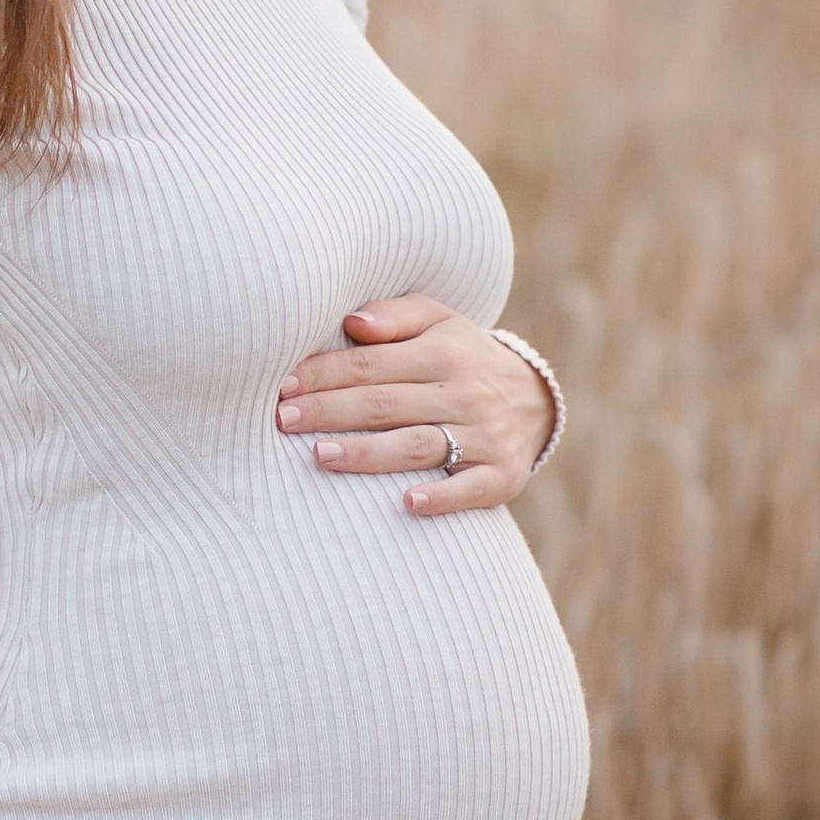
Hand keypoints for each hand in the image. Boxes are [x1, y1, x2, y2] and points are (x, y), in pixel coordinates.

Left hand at [276, 296, 555, 514]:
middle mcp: (464, 392)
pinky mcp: (502, 475)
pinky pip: (470, 489)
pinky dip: (440, 497)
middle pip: (386, 404)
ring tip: (321, 455)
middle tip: (284, 420)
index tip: (283, 386)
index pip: (371, 364)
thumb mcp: (439, 321)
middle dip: (331, 411)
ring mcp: (484, 436)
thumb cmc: (463, 357)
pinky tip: (406, 503)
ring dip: (368, 453)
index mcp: (443, 352)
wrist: (536, 400)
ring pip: (417, 446)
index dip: (324, 374)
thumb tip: (352, 322)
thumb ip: (394, 315)